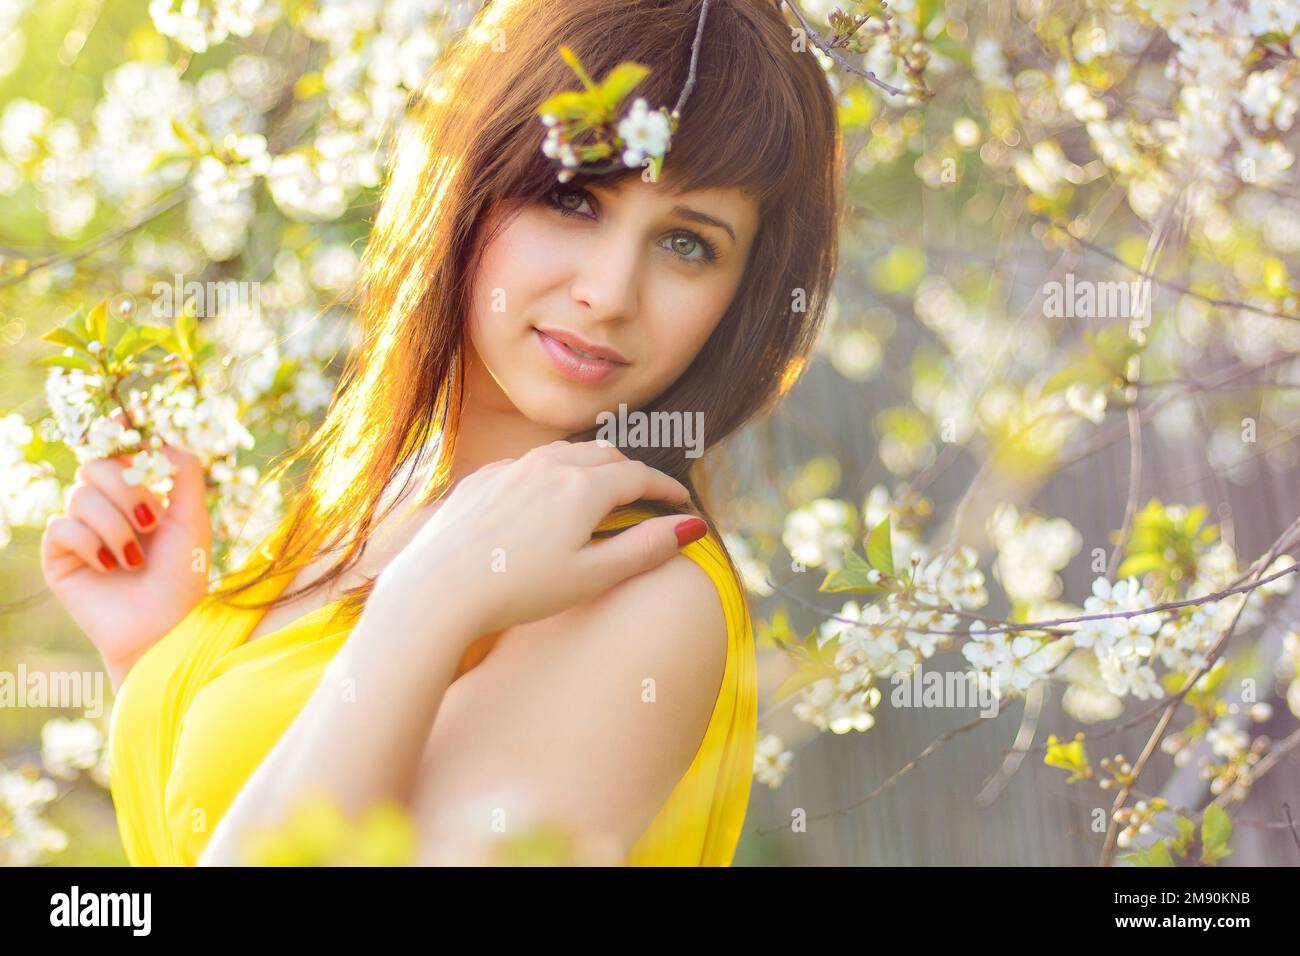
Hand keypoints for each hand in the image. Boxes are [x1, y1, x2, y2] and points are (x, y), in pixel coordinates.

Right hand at [40, 441, 211, 680]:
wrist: (165, 627)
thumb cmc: (184, 576)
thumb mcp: (194, 519)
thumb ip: (184, 474)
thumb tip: (162, 438)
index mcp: (138, 495)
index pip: (118, 451)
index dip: (118, 432)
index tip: (127, 418)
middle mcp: (107, 508)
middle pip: (96, 464)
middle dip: (127, 487)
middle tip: (152, 521)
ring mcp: (81, 530)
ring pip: (81, 495)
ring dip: (116, 525)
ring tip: (136, 558)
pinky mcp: (59, 557)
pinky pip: (62, 526)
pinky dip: (92, 543)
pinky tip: (111, 566)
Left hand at [375, 440, 707, 636]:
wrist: (438, 588)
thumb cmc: (518, 590)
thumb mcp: (592, 577)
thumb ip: (645, 548)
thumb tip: (690, 526)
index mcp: (583, 487)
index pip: (639, 476)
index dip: (666, 489)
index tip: (682, 502)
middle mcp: (549, 465)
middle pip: (605, 455)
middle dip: (632, 472)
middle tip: (647, 496)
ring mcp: (511, 468)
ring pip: (565, 454)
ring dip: (592, 467)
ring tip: (602, 492)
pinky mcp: (482, 479)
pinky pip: (528, 465)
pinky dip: (552, 475)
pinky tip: (547, 501)